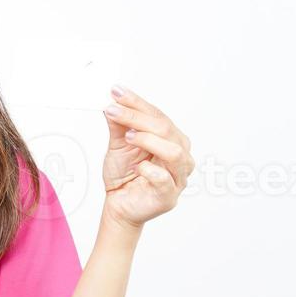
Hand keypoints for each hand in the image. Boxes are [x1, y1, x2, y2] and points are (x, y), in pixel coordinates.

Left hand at [99, 85, 192, 229]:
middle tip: (114, 111)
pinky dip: (148, 170)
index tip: (116, 92)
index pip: (157, 115)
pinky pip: (164, 179)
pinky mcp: (169, 196)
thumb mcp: (118, 144)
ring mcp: (178, 176)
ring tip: (128, 137)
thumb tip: (114, 102)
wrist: (119, 204)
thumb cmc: (124, 174)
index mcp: (172, 138)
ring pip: (173, 152)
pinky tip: (137, 167)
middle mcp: (180, 154)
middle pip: (165, 129)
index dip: (137, 102)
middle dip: (137, 117)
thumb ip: (119, 125)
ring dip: (148, 140)